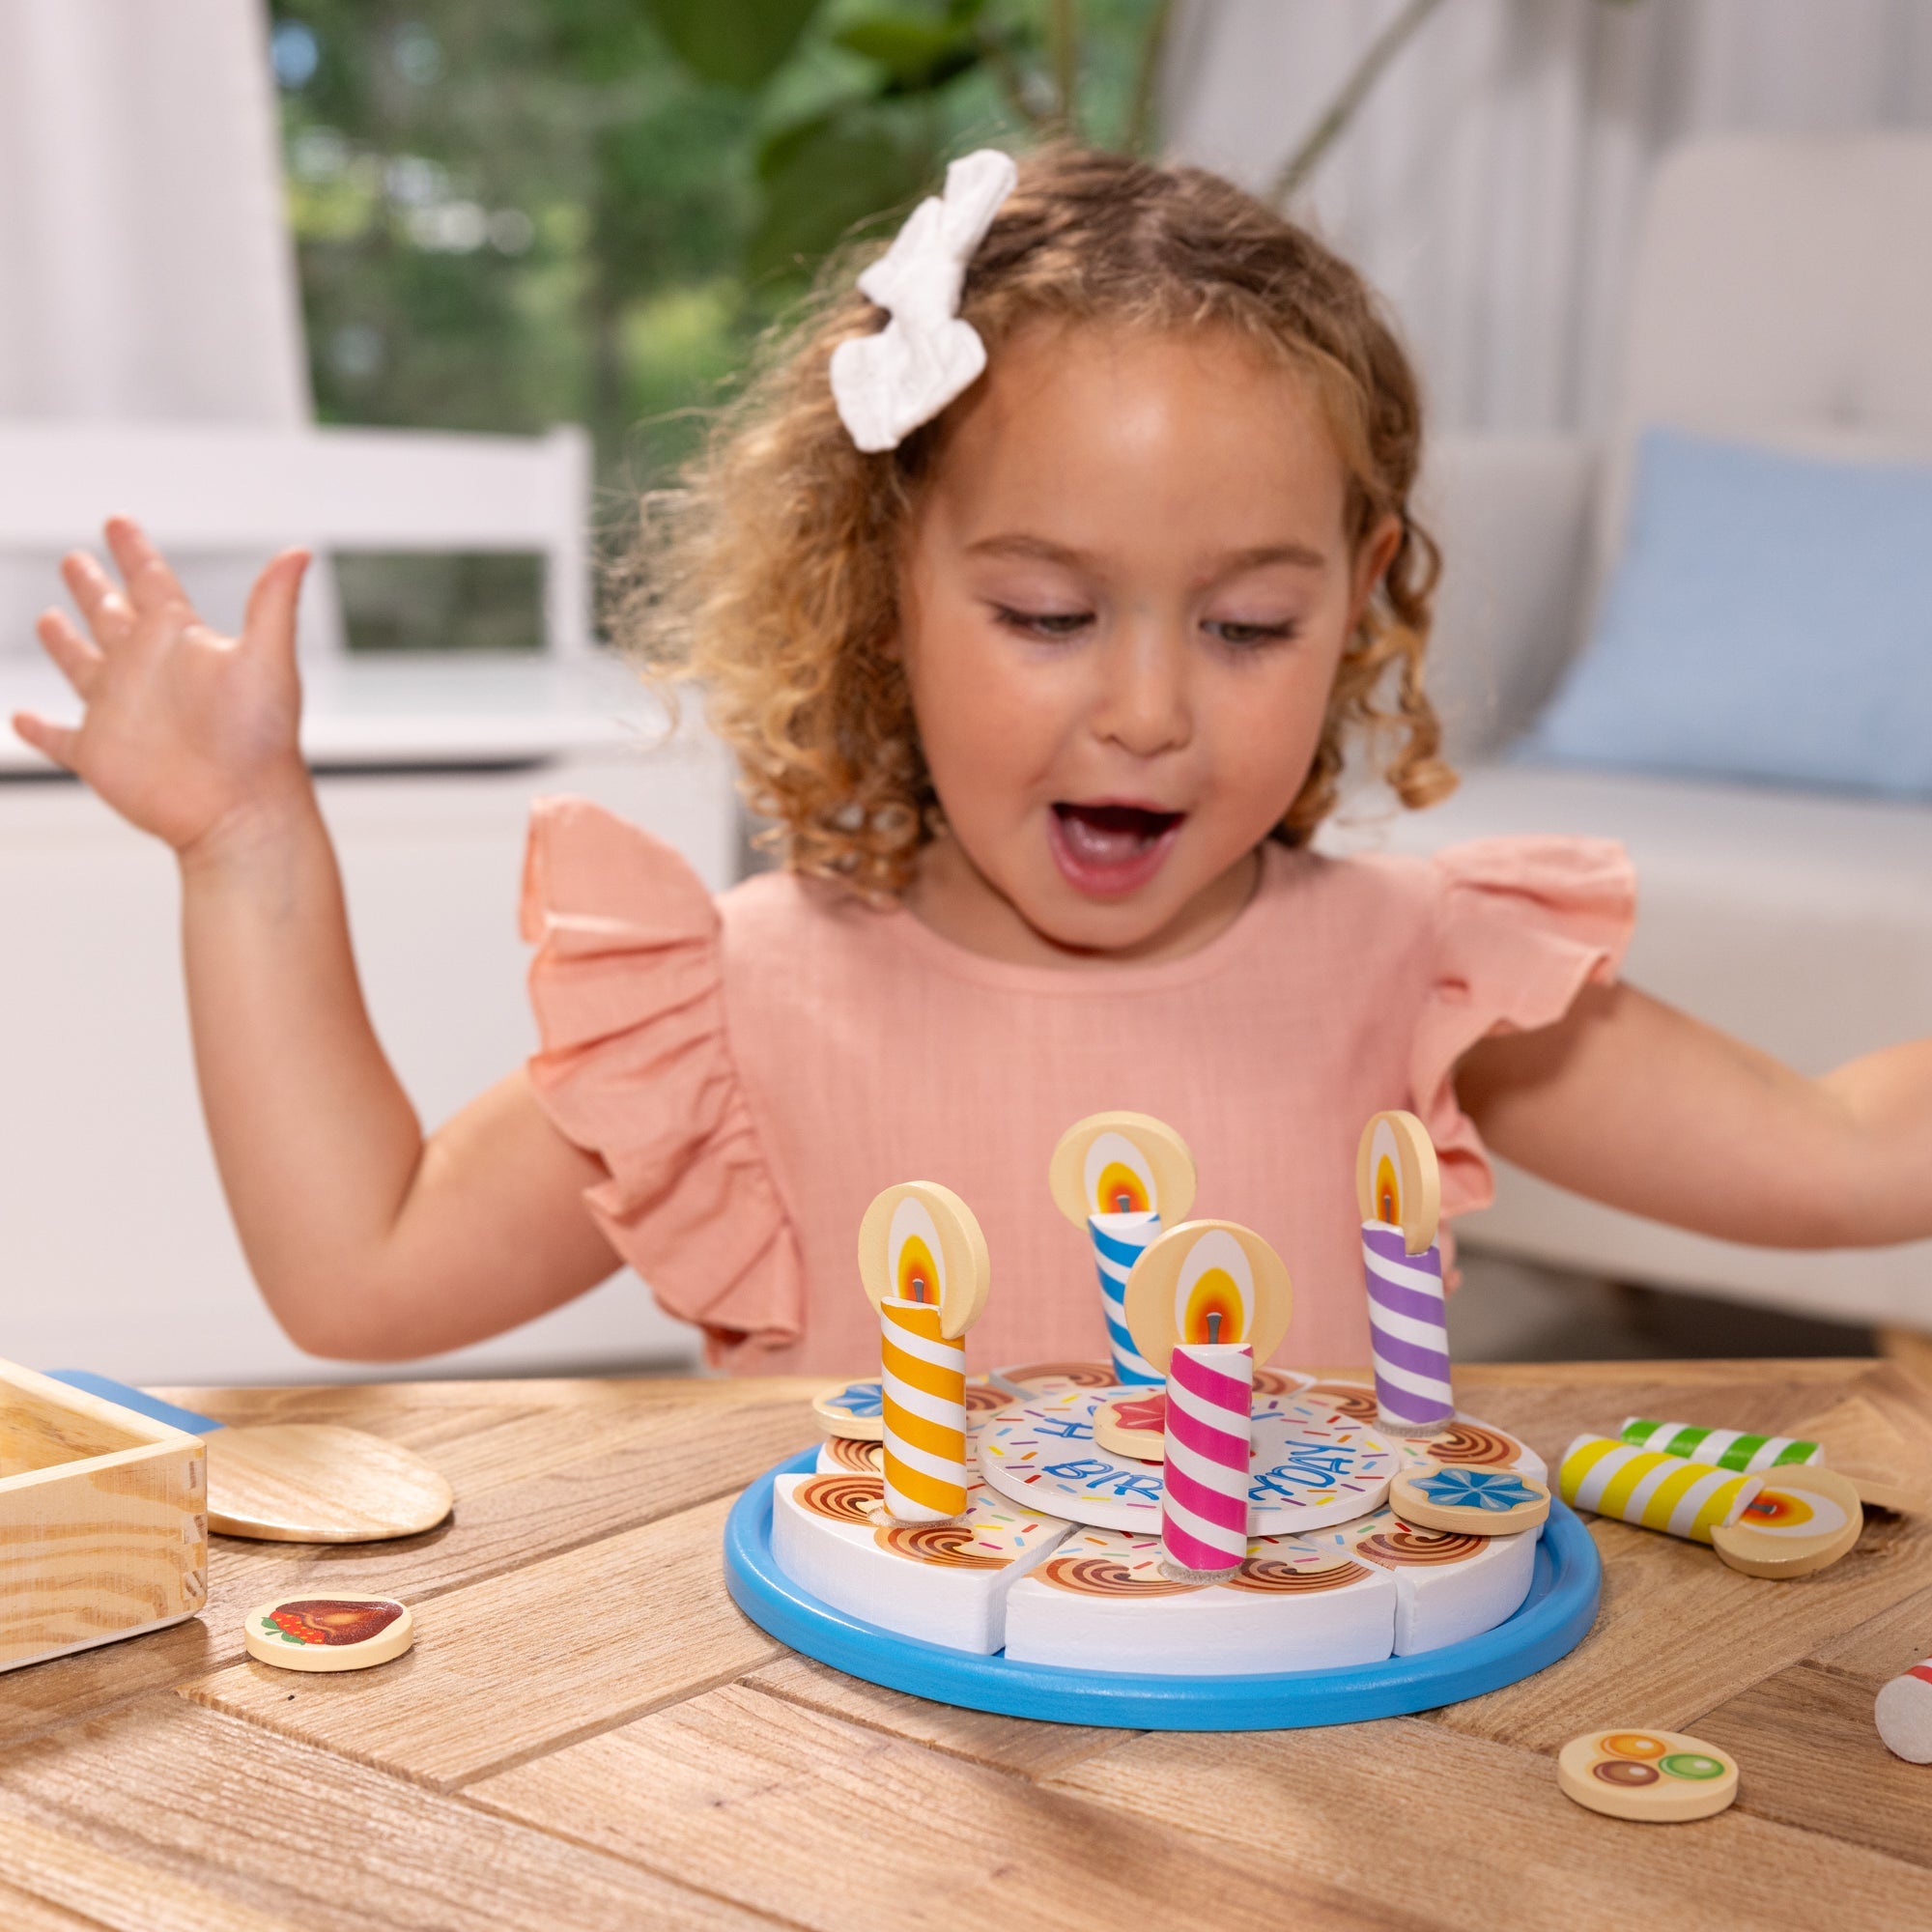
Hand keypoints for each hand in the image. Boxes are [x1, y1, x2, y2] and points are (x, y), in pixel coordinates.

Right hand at [11, 518, 313, 858]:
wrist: (243, 812)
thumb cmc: (262, 740)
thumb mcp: (268, 662)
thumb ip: (273, 604)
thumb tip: (300, 552)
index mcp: (180, 641)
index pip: (151, 582)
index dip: (133, 550)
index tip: (118, 521)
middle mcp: (146, 669)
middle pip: (111, 616)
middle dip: (93, 587)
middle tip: (76, 558)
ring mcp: (119, 712)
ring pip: (81, 667)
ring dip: (64, 643)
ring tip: (50, 618)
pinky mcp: (99, 756)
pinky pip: (58, 739)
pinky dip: (38, 731)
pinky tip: (21, 719)